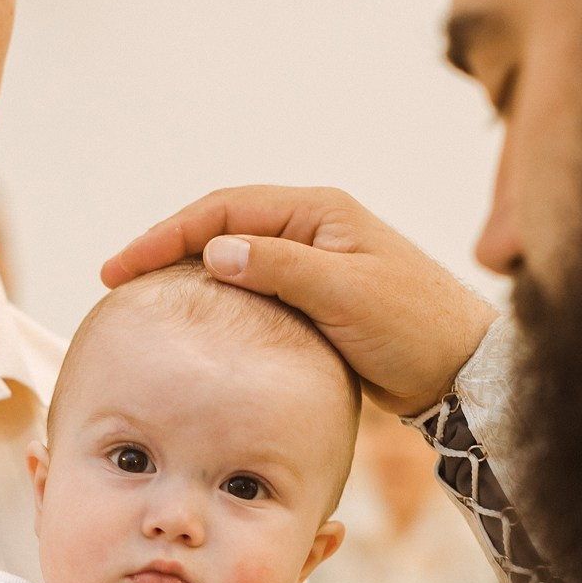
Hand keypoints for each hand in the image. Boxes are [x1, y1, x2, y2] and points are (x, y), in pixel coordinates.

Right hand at [103, 187, 500, 416]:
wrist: (464, 372)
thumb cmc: (414, 327)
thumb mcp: (345, 294)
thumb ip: (280, 268)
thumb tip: (213, 251)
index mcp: (318, 212)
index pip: (223, 210)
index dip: (167, 235)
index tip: (122, 267)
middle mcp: (313, 229)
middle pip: (222, 227)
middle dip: (167, 249)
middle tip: (117, 281)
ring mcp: (315, 264)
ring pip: (235, 259)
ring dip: (190, 274)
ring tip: (143, 299)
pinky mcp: (318, 301)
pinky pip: (255, 291)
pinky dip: (219, 301)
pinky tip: (196, 324)